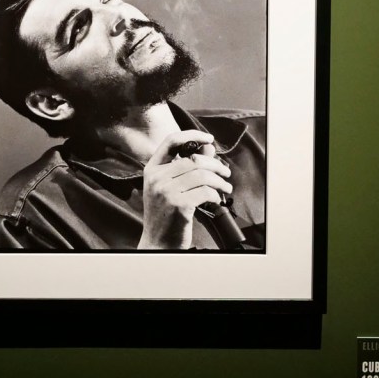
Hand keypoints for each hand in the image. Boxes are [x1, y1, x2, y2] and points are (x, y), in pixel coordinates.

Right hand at [137, 130, 232, 249]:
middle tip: (226, 173)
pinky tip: (216, 200)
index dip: (192, 135)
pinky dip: (215, 195)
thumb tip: (208, 147)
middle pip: (193, 159)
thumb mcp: (170, 187)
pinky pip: (205, 192)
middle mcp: (157, 178)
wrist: (158, 242)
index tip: (209, 139)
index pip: (171, 141)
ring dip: (219, 181)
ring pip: (202, 175)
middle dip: (215, 165)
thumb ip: (187, 166)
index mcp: (152, 170)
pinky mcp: (178, 205)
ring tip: (226, 187)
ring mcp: (166, 191)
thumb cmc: (165, 214)